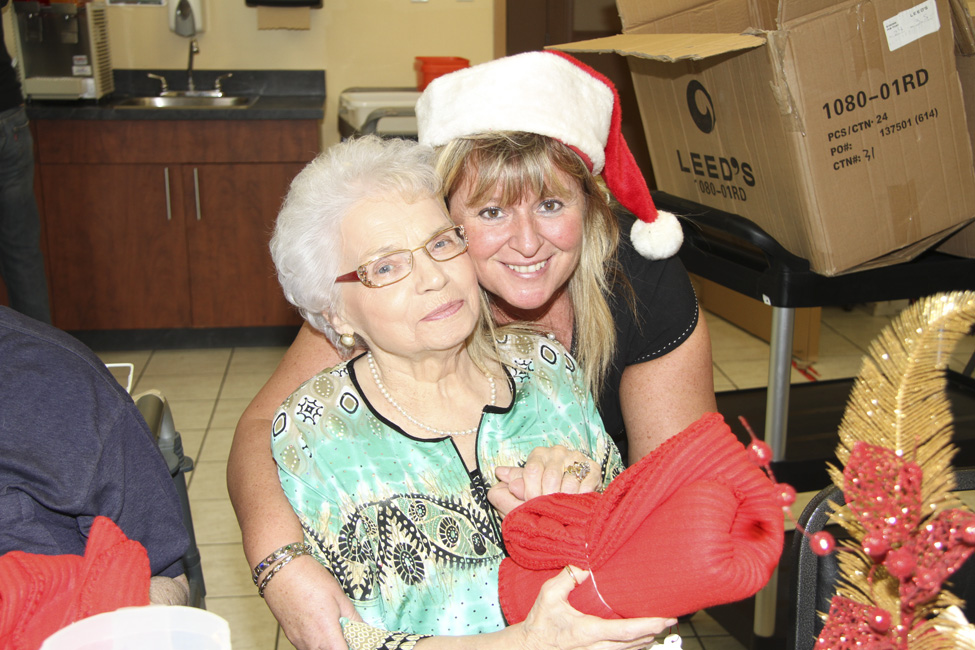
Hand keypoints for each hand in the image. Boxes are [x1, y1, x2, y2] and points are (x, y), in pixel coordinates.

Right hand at [262, 554, 362, 649]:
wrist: (281, 571)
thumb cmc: (309, 579)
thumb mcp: (338, 595)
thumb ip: (352, 616)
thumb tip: (363, 627)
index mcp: (326, 633)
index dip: (352, 648)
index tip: (357, 641)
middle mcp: (311, 642)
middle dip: (339, 645)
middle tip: (346, 632)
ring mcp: (298, 641)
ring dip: (327, 645)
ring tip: (331, 627)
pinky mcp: (289, 636)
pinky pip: (305, 646)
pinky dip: (315, 642)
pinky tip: (318, 625)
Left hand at [488, 446, 600, 515]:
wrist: (576, 491)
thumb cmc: (546, 488)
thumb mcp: (528, 483)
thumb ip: (515, 480)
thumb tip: (500, 473)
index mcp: (539, 454)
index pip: (532, 470)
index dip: (529, 491)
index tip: (530, 504)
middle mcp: (558, 452)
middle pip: (549, 478)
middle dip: (546, 499)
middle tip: (547, 510)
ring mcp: (577, 459)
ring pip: (568, 484)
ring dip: (563, 501)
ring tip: (560, 508)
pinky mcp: (593, 469)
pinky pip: (585, 487)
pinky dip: (579, 499)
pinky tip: (575, 504)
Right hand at [517, 566, 675, 649]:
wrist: (529, 647)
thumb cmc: (540, 622)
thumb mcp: (549, 595)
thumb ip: (567, 578)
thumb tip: (585, 563)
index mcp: (588, 631)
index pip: (626, 631)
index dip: (649, 625)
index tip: (665, 619)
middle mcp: (596, 648)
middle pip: (635, 643)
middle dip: (654, 632)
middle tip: (669, 619)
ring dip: (646, 640)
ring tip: (659, 626)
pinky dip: (634, 647)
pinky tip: (640, 639)